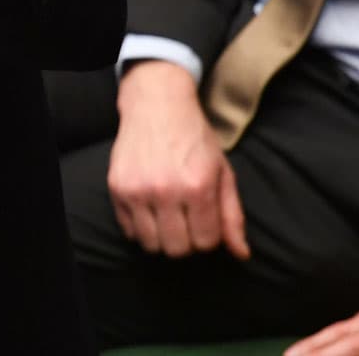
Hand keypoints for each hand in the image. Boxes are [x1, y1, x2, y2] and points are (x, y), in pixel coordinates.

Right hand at [107, 60, 249, 258]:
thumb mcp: (222, 172)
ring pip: (151, 245)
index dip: (208, 237)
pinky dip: (140, 228)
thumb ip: (232, 215)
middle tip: (186, 222)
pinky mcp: (117, 188)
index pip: (206, 242)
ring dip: (162, 238)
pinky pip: (129, 231)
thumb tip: (241, 254)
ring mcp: (138, 190)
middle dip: (186, 241)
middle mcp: (166, 191)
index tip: (205, 221)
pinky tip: (149, 210)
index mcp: (198, 187)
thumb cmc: (194, 138)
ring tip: (167, 218)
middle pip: (177, 249)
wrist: (157, 105)